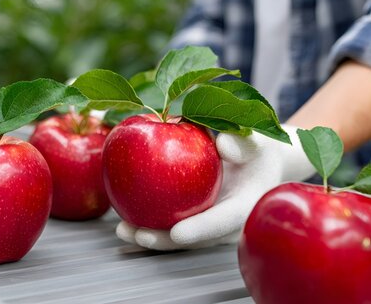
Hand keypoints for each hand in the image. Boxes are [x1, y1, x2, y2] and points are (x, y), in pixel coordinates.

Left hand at [116, 125, 315, 249]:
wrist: (258, 161)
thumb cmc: (257, 149)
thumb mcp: (257, 140)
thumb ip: (244, 142)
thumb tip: (224, 145)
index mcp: (246, 205)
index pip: (224, 220)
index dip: (201, 229)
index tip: (178, 233)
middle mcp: (227, 222)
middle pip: (195, 238)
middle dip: (166, 241)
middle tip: (140, 235)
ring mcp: (209, 222)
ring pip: (179, 236)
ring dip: (151, 236)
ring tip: (122, 230)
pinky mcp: (195, 217)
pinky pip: (170, 222)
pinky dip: (148, 220)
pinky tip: (123, 215)